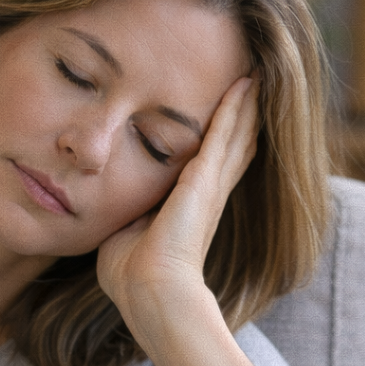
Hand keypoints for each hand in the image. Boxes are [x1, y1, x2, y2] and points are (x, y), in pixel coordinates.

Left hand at [96, 74, 258, 346]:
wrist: (149, 290)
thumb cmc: (132, 274)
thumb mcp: (124, 234)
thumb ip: (125, 217)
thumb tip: (110, 211)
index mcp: (189, 207)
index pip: (210, 166)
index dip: (221, 141)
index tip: (226, 117)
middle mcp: (207, 194)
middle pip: (233, 145)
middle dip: (242, 115)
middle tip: (253, 83)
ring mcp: (210, 185)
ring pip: (235, 134)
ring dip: (244, 104)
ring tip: (254, 75)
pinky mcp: (205, 179)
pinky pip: (223, 133)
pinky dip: (235, 107)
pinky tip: (244, 82)